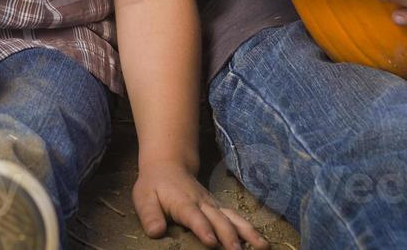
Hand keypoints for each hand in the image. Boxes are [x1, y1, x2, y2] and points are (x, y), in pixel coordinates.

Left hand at [132, 162, 267, 249]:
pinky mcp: (219, 208)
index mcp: (183, 203)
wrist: (168, 165)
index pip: (194, 217)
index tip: (211, 242)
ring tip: (263, 246)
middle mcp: (203, 203)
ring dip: (248, 232)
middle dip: (230, 236)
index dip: (203, 229)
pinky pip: (236, 218)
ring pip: (233, 218)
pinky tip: (261, 241)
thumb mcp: (144, 198)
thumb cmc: (154, 185)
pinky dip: (249, 229)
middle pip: (219, 219)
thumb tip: (156, 232)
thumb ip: (150, 215)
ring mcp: (213, 205)